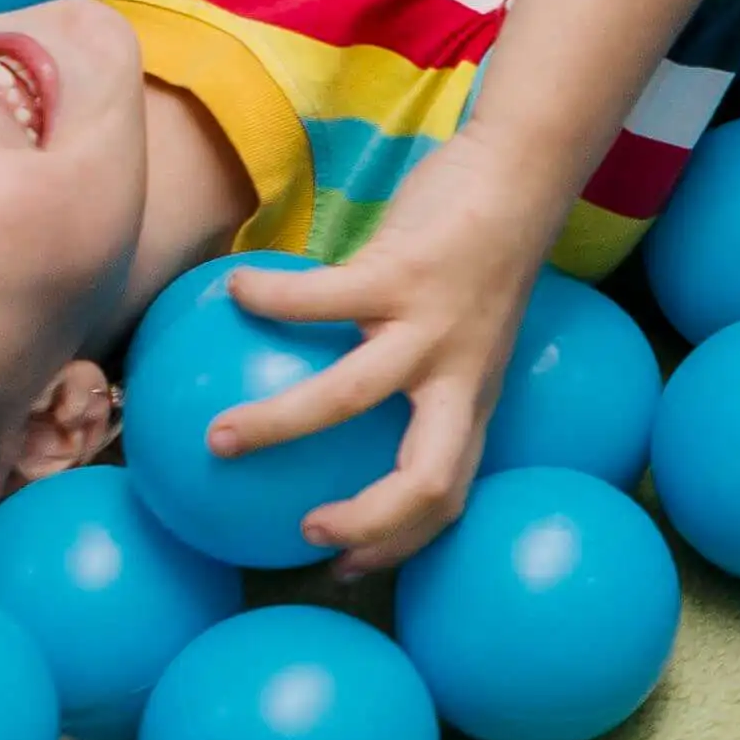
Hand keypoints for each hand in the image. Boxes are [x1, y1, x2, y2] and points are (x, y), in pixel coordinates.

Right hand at [201, 153, 566, 575]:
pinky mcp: (406, 273)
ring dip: (279, 423)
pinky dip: (271, 299)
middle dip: (364, 521)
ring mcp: (435, 328)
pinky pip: (322, 298)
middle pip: (426, 479)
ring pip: (352, 396)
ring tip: (218, 437)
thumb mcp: (460, 332)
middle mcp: (461, 377)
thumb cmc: (479, 256)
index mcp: (472, 399)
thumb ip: (413, 370)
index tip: (345, 566)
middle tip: (303, 533)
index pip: (449, 496)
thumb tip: (330, 401)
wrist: (521, 172)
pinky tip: (233, 289)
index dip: (401, 542)